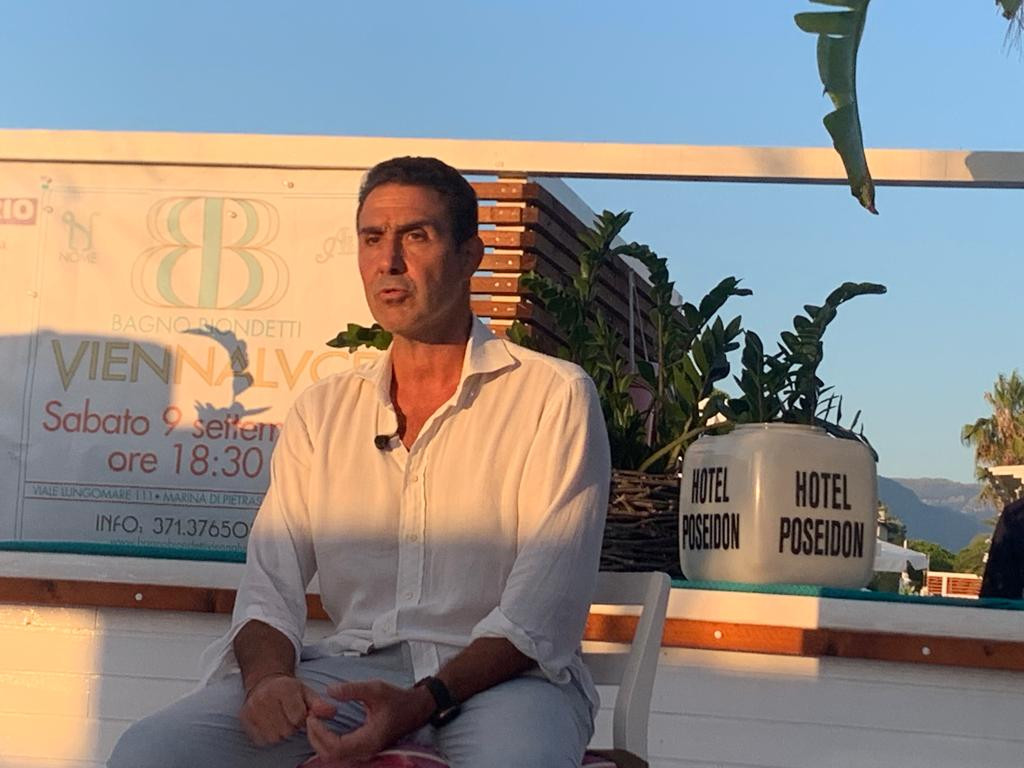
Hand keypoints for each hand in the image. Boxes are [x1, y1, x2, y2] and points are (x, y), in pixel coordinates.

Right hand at [239, 674, 335, 746]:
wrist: (264, 680)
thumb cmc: (289, 689)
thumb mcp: (306, 691)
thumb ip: (320, 703)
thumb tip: (332, 712)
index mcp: (284, 688)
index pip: (298, 717)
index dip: (303, 720)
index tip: (301, 715)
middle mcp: (266, 697)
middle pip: (285, 730)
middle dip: (291, 727)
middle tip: (290, 718)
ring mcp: (253, 708)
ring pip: (273, 737)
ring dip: (280, 733)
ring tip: (281, 721)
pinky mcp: (244, 717)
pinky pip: (259, 739)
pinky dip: (267, 736)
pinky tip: (271, 724)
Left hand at [305, 679, 434, 761]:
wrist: (415, 708)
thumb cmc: (397, 699)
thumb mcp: (375, 688)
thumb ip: (352, 689)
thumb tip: (329, 690)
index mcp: (369, 739)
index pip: (335, 747)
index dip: (319, 734)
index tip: (312, 717)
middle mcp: (366, 751)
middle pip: (330, 756)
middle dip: (315, 738)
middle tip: (310, 718)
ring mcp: (364, 752)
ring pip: (333, 756)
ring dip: (319, 741)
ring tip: (314, 721)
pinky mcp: (362, 749)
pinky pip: (339, 752)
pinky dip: (327, 742)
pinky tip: (323, 727)